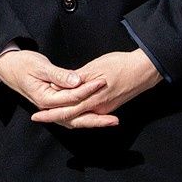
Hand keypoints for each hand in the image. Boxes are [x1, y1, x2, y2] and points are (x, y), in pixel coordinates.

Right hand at [0, 48, 113, 122]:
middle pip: (76, 118)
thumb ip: (59, 75)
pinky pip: (71, 116)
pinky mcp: (54, 106)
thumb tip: (76, 81)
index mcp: (46, 98)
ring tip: (110, 122)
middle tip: (114, 120)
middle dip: (96, 120)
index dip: (88, 90)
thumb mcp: (40, 66)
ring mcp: (51, 109)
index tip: (103, 83)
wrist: (9, 68)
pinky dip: (84, 118)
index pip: (72, 98)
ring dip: (92, 122)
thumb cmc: (23, 64)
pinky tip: (97, 117)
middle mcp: (49, 108)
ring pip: (75, 120)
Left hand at [29, 47, 161, 129]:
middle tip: (37, 117)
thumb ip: (77, 78)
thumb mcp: (95, 67)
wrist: (144, 70)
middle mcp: (97, 108)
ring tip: (48, 113)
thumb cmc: (120, 65)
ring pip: (79, 117)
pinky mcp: (108, 107)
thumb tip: (60, 84)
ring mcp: (104, 109)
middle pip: (70, 117)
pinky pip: (88, 113)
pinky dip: (76, 114)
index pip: (66, 110)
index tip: (37, 113)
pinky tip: (68, 110)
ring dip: (64, 116)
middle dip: (53, 117)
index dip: (50, 113)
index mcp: (92, 99)